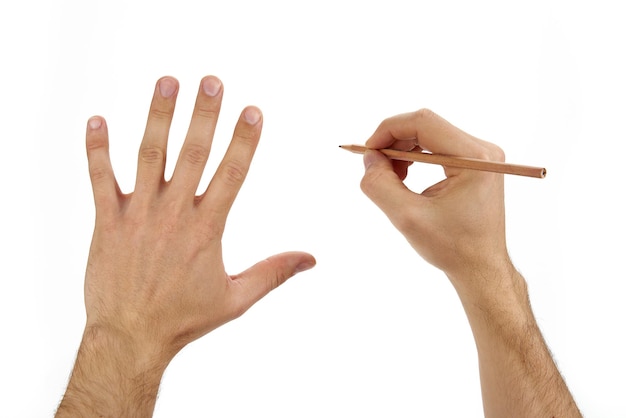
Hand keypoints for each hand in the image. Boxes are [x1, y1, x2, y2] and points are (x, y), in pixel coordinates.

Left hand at [84, 75, 314, 362]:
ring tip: (167, 82)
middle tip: (211, 81)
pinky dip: (97, 148)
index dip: (244, 140)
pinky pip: (100, 178)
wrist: (130, 338)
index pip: (232, 174)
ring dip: (158, 117)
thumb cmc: (184, 319)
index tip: (252, 110)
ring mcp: (138, 215)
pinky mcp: (107, 221)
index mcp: (207, 229)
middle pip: (192, 154)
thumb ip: (274, 272)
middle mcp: (174, 215)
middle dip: (204, 115)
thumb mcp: (237, 299)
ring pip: (148, 156)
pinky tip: (98, 119)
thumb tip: (311, 259)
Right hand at [359, 109, 507, 288]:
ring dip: (402, 151)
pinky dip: (414, 158)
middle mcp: (482, 150)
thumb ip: (381, 185)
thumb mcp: (408, 218)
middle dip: (393, 142)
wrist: (481, 268)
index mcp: (474, 158)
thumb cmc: (452, 248)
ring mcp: (481, 155)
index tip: (368, 153)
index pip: (423, 123)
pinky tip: (404, 178)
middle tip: (375, 169)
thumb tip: (369, 158)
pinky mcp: (475, 163)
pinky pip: (437, 147)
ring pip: (429, 135)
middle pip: (426, 126)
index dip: (388, 131)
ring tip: (391, 179)